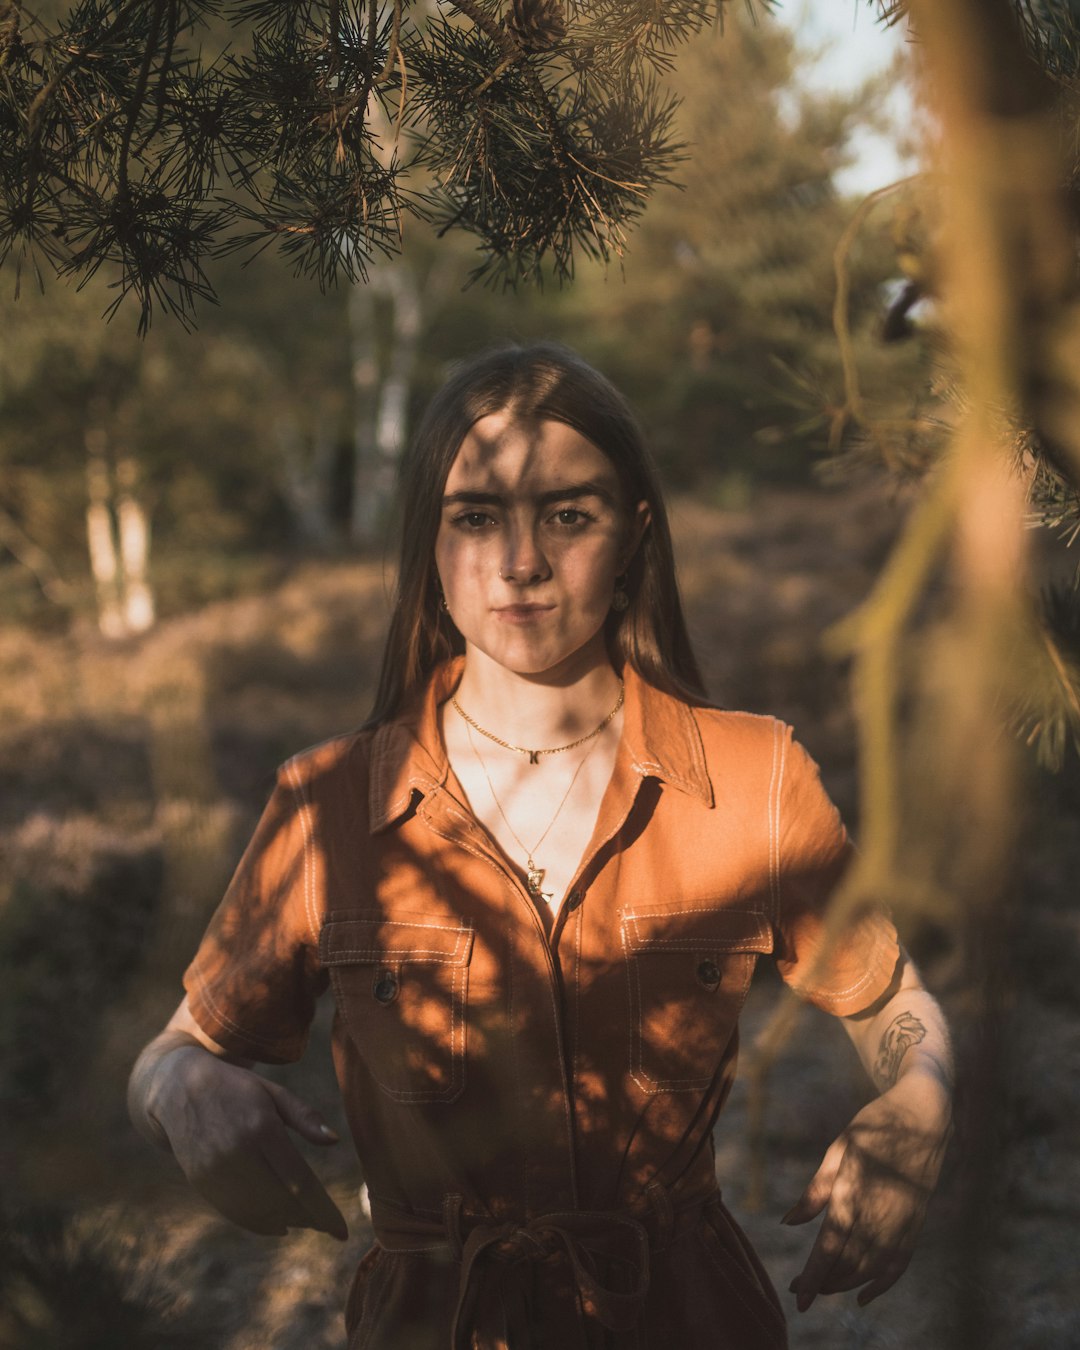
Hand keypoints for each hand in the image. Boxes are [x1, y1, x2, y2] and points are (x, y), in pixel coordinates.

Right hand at [146, 1042, 348, 1239]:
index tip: (342, 1231)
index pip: (300, 1181)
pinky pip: (236, 1213)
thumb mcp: (274, 1093)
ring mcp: (216, 1171)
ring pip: (259, 1212)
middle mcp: (238, 1153)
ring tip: (308, 1221)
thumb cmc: (237, 1089)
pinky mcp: (202, 1183)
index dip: (323, 1211)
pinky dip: (261, 1224)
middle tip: (328, 1223)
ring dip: (287, 1222)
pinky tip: (280, 1226)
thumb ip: (305, 1117)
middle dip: (310, 1219)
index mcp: (262, 1128)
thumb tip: (334, 1141)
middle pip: (282, 1202)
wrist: (178, 1090)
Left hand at [783, 1071, 950, 1309]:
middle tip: (800, 1285)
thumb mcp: (838, 1149)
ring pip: (871, 1269)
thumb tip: (788, 1222)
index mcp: (854, 1191)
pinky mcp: (916, 1224)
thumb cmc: (873, 1127)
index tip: (798, 1298)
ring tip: (824, 1285)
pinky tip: (862, 1296)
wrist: (924, 1116)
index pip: (830, 1246)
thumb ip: (815, 1191)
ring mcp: (902, 1222)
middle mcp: (879, 1213)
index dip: (813, 1276)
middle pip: (848, 1263)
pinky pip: (899, 1265)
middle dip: (823, 1281)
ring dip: (846, 1283)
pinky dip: (881, 1285)